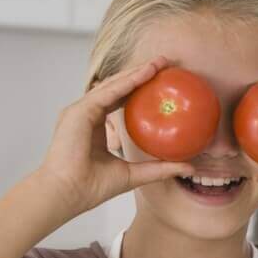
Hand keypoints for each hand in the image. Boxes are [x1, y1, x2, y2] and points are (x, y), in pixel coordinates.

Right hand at [33, 57, 193, 214]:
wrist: (68, 193)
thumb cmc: (92, 187)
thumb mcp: (134, 174)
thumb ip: (159, 168)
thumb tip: (189, 167)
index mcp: (94, 126)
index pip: (119, 101)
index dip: (139, 89)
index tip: (162, 81)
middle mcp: (86, 115)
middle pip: (116, 88)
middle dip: (140, 73)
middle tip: (164, 64)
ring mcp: (80, 111)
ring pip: (111, 85)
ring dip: (135, 73)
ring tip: (158, 63)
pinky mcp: (78, 112)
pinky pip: (106, 93)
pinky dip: (125, 83)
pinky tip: (143, 74)